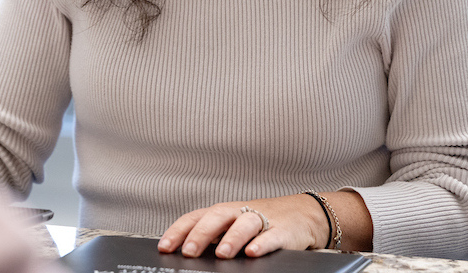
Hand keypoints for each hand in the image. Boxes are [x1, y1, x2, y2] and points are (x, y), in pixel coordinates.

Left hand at [157, 194, 326, 258]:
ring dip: (232, 238)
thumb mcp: (233, 227)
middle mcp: (239, 213)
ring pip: (245, 223)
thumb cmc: (261, 223)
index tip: (164, 247)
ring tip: (222, 255)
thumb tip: (185, 255)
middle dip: (201, 233)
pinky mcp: (284, 230)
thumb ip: (213, 239)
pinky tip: (253, 253)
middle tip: (188, 251)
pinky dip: (263, 243)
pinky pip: (272, 236)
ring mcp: (262, 220)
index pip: (196, 217)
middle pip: (217, 216)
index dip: (178, 231)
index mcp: (223, 213)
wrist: (302, 213)